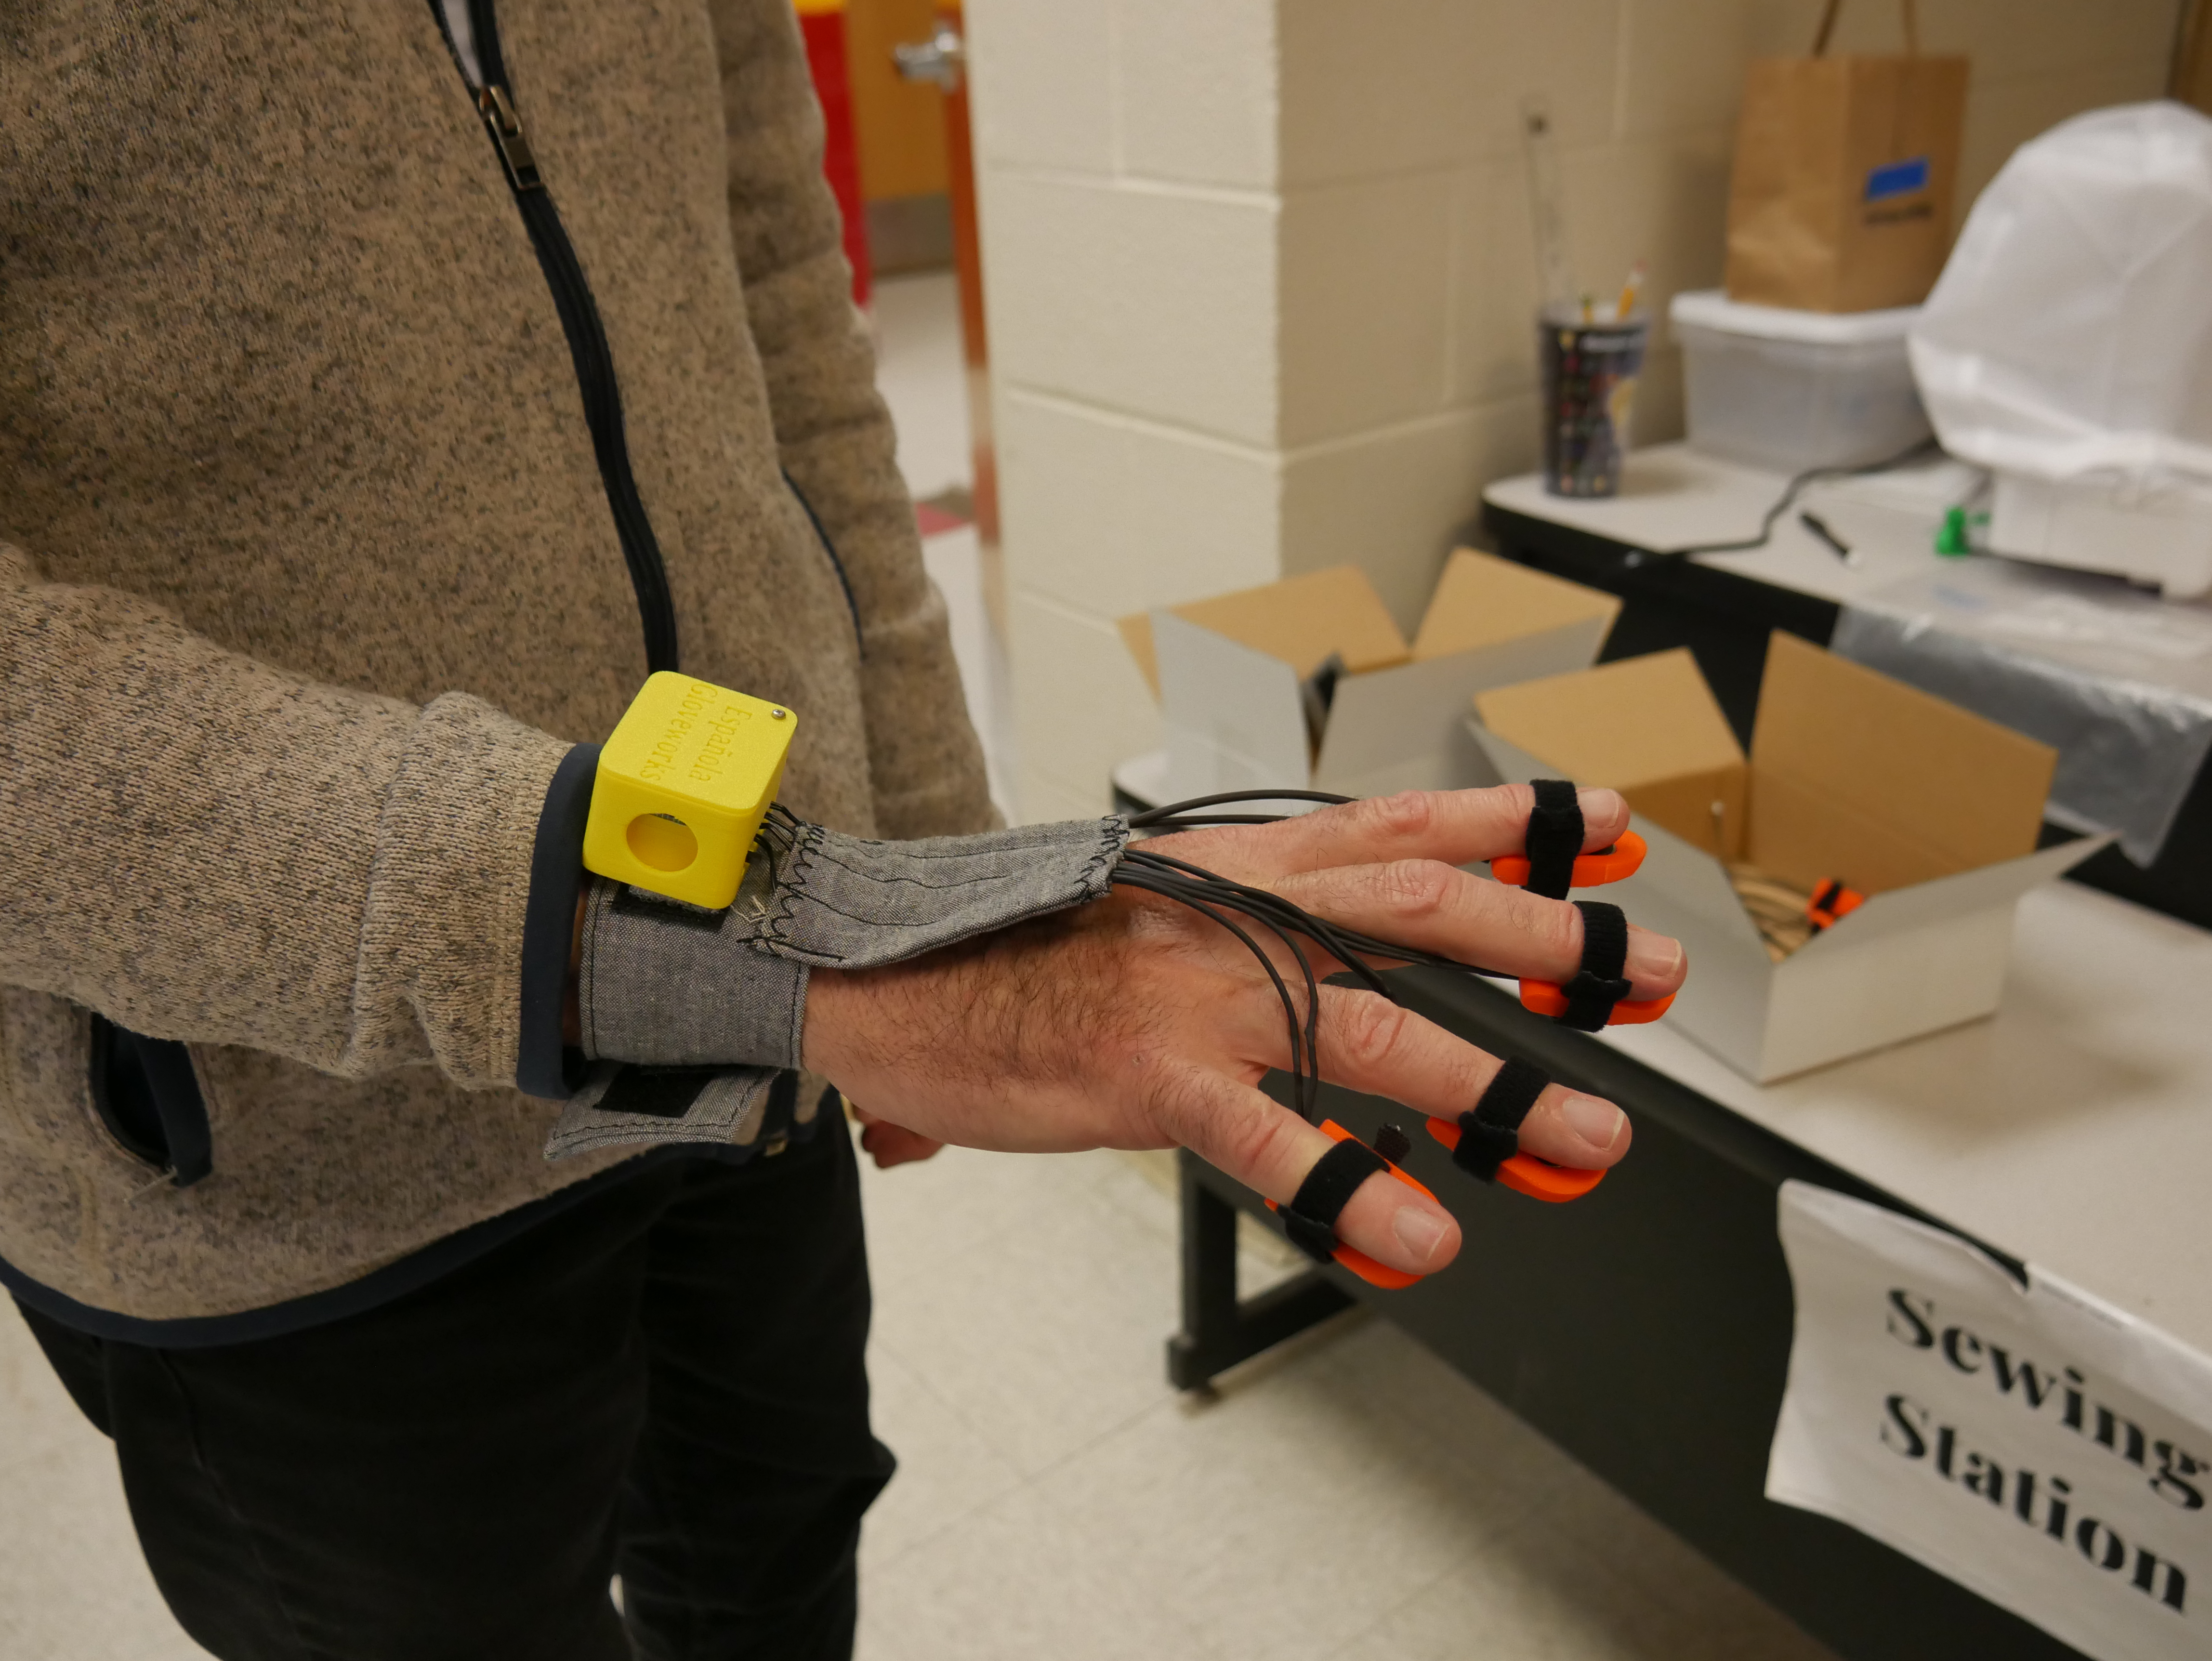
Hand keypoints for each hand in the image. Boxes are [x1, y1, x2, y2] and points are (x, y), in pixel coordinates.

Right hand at [803, 786, 1686, 1280]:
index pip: (1396, 823)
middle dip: (1547, 933)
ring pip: (1370, 1024)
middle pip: (1419, 907)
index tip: (1604, 823)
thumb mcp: (1149, 902)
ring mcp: (1192, 989)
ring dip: (1491, 1079)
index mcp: (1236, 865)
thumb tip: (1323, 965)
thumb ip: (1244, 925)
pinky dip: (1347, 1184)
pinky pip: (1266, 1134)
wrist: (882, 972)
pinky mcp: (1144, 1072)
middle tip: (1649, 971)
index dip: (1510, 820)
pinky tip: (1418, 1235)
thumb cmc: (1018, 947)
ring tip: (1583, 1133)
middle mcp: (1231, 908)